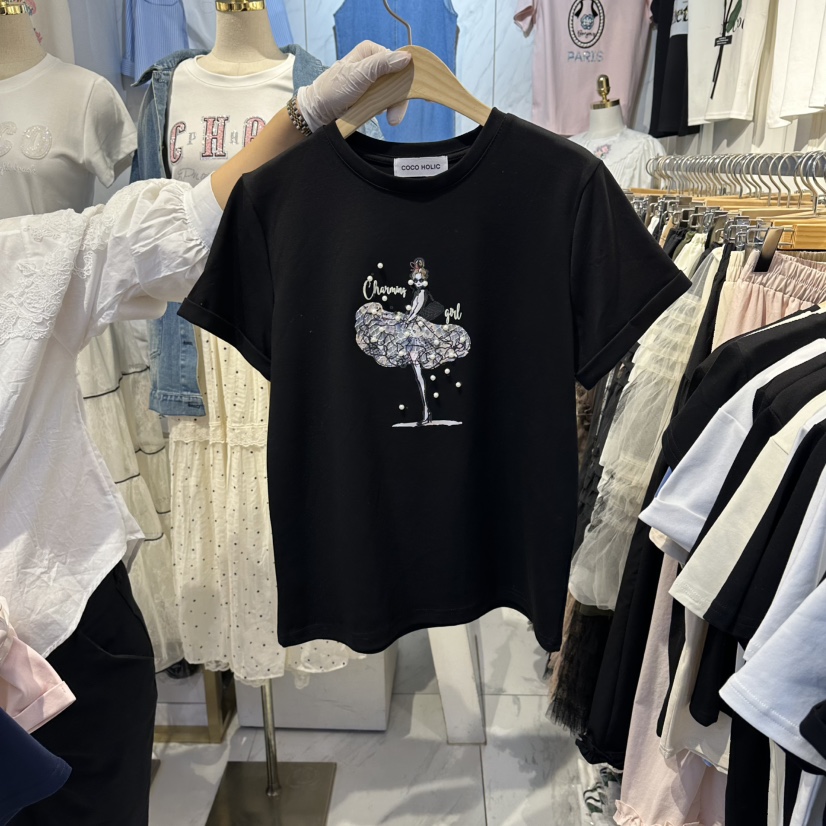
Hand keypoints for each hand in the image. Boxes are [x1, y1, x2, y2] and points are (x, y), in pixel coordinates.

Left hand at [296, 41, 410, 132]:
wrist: (319, 112)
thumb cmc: (333, 91)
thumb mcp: (358, 75)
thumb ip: (381, 65)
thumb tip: (406, 57)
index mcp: (370, 51)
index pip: (398, 60)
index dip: (406, 77)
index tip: (409, 95)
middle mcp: (373, 62)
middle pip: (398, 77)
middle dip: (398, 98)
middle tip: (395, 118)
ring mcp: (372, 79)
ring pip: (394, 90)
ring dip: (393, 106)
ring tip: (390, 120)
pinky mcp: (370, 93)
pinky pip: (386, 99)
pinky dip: (386, 108)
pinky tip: (381, 114)